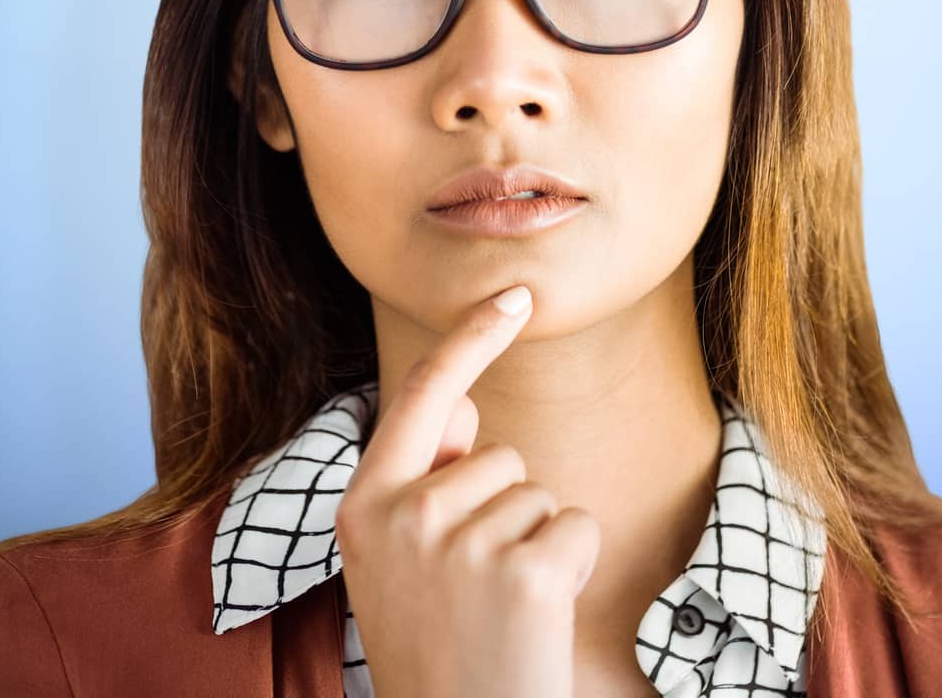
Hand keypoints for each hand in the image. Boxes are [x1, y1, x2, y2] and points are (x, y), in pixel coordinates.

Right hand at [336, 287, 600, 697]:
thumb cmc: (437, 645)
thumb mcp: (398, 560)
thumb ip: (422, 479)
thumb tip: (461, 399)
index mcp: (364, 506)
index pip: (420, 393)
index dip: (470, 337)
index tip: (516, 295)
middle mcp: (406, 516)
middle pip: (498, 455)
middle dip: (503, 508)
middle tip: (475, 592)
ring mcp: (464, 543)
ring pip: (537, 492)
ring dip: (534, 542)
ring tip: (497, 610)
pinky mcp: (526, 571)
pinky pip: (576, 524)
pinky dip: (573, 564)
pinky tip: (538, 616)